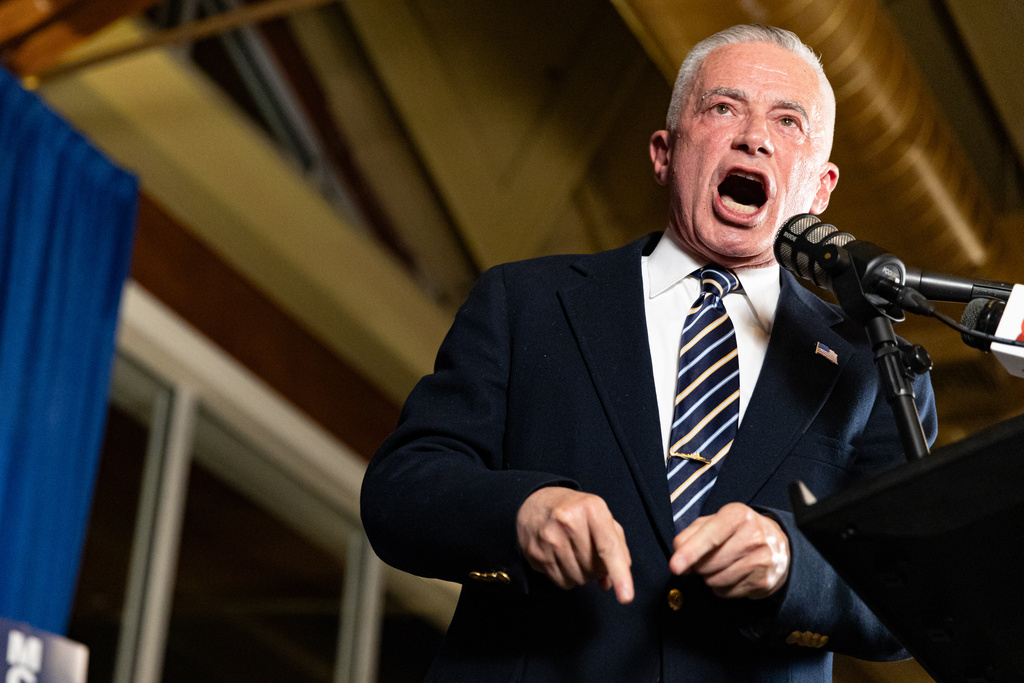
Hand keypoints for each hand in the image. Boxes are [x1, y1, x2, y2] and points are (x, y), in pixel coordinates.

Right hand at [516, 487, 633, 603]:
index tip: (626, 597)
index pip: (608, 547)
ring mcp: (549, 538)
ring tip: (576, 555)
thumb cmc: (575, 511)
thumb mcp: (601, 516)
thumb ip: (616, 547)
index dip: (620, 574)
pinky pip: (562, 582)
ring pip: (578, 579)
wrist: (535, 502)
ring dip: (583, 575)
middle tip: (591, 553)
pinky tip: (563, 560)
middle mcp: (568, 521)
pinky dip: (568, 577)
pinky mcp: (535, 553)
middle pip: (594, 568)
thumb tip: (610, 582)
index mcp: (591, 508)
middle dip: (598, 569)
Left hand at [669, 502, 788, 598]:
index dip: (690, 553)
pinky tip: (731, 575)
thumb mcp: (714, 522)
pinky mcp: (763, 582)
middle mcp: (753, 536)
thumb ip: (690, 534)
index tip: (675, 566)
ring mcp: (761, 560)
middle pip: (708, 564)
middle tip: (705, 558)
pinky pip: (726, 593)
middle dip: (698, 565)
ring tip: (720, 565)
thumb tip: (678, 556)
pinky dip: (721, 587)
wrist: (777, 544)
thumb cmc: (737, 531)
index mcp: (738, 515)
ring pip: (715, 581)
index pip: (710, 537)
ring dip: (709, 577)